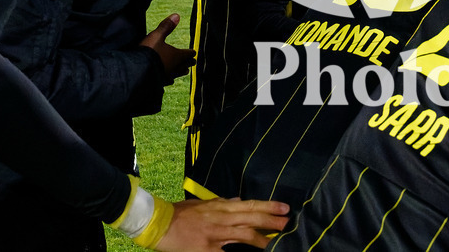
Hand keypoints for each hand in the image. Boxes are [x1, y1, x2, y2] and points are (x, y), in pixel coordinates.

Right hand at [138, 14, 194, 80]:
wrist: (137, 72)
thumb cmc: (149, 52)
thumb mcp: (156, 36)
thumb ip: (166, 27)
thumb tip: (177, 15)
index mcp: (177, 56)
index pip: (188, 54)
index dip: (191, 52)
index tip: (193, 52)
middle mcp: (175, 68)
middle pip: (185, 65)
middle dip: (188, 62)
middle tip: (192, 62)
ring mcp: (167, 77)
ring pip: (178, 74)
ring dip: (180, 71)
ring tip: (183, 71)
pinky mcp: (160, 83)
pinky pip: (168, 81)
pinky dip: (169, 79)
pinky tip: (167, 80)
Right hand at [155, 197, 289, 250]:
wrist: (159, 223)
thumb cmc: (180, 213)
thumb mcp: (203, 203)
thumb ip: (221, 202)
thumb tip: (237, 201)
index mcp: (220, 206)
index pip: (250, 205)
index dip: (269, 207)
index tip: (285, 208)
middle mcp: (221, 218)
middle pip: (252, 218)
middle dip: (272, 221)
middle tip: (288, 223)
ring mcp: (215, 234)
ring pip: (244, 234)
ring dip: (262, 238)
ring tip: (277, 241)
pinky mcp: (207, 249)